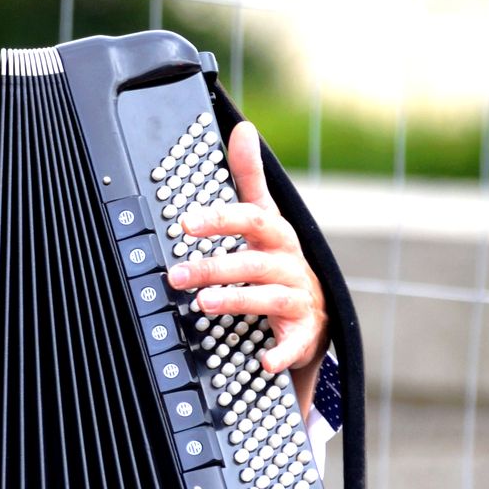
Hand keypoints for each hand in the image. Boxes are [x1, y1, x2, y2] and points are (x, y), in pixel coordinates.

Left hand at [165, 121, 327, 409]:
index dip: (220, 219)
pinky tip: (263, 360)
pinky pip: (295, 343)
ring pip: (270, 297)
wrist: (312, 312)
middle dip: (214, 266)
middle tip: (176, 275)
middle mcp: (290, 265)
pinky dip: (281, 352)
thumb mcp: (265, 218)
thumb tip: (242, 128)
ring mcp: (300, 299)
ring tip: (202, 304)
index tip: (185, 222)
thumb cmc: (277, 259)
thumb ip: (249, 178)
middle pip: (254, 262)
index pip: (252, 220)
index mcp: (277, 236)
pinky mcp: (304, 334)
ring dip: (237, 300)